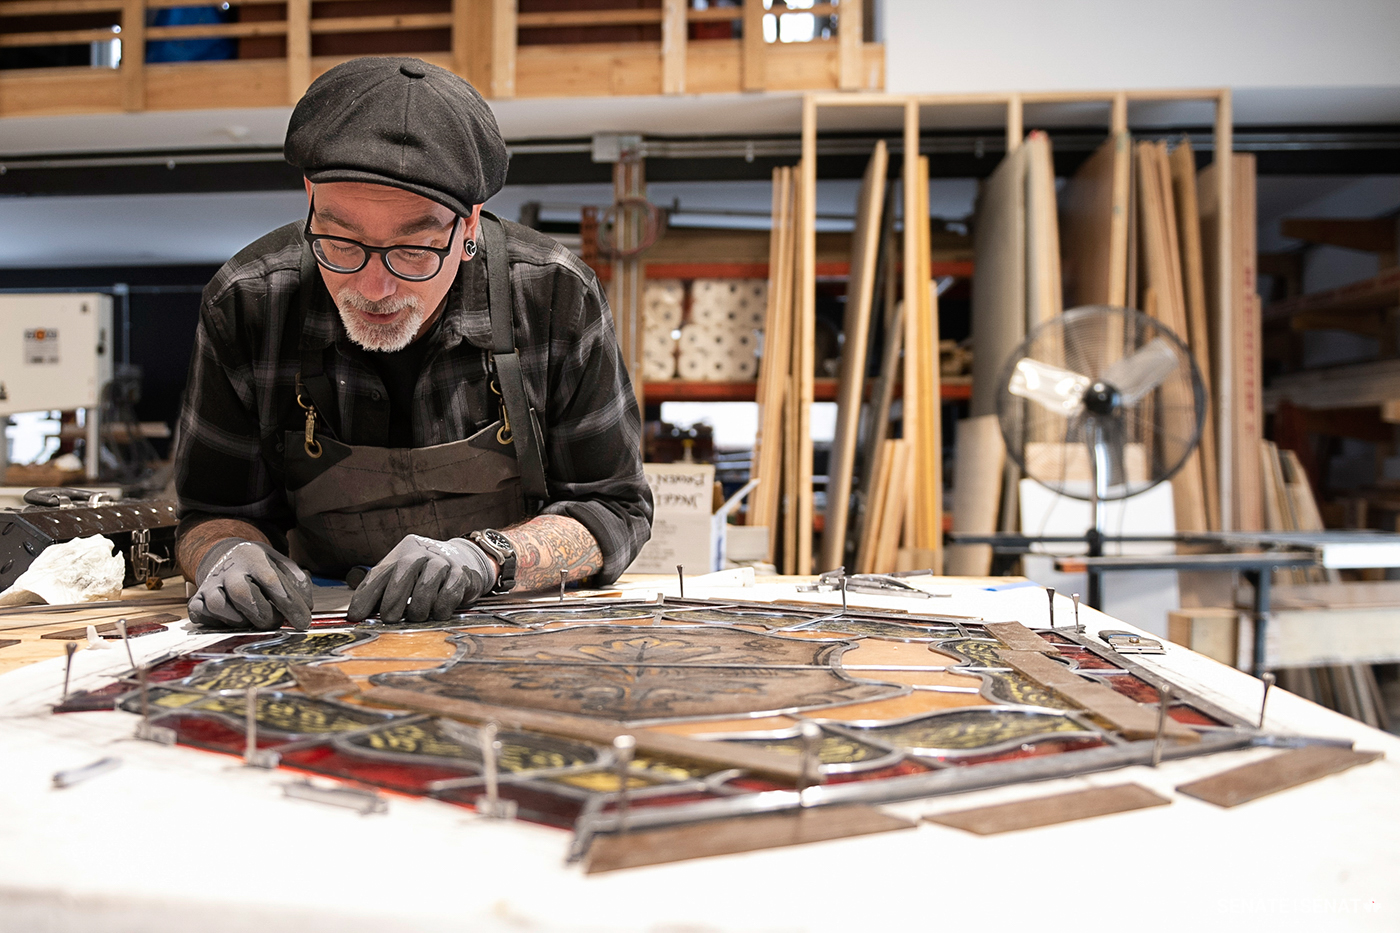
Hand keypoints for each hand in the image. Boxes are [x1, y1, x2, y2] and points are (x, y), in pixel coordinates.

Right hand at [188, 539, 313, 630]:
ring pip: (220, 607)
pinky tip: (233, 619)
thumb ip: (297, 582)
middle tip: (276, 622)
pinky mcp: (196, 599)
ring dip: (242, 620)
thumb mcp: (281, 564)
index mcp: (253, 557)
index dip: (290, 605)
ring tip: (254, 619)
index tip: (303, 622)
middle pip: (243, 595)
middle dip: (265, 615)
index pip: (273, 581)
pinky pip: (202, 615)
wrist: (225, 556)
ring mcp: (210, 584)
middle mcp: (229, 569)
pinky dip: (218, 622)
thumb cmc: (259, 566)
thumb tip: (307, 605)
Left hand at [347, 534, 493, 623]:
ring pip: (427, 583)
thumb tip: (357, 616)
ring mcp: (444, 561)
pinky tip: (437, 613)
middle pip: (404, 569)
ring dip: (418, 607)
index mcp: (403, 551)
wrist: (464, 560)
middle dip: (394, 599)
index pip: (379, 572)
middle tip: (389, 619)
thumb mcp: (402, 576)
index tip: (356, 616)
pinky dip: (441, 607)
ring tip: (416, 617)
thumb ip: (381, 592)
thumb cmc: (425, 574)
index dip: (366, 595)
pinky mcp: (462, 574)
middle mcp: (423, 551)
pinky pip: (449, 593)